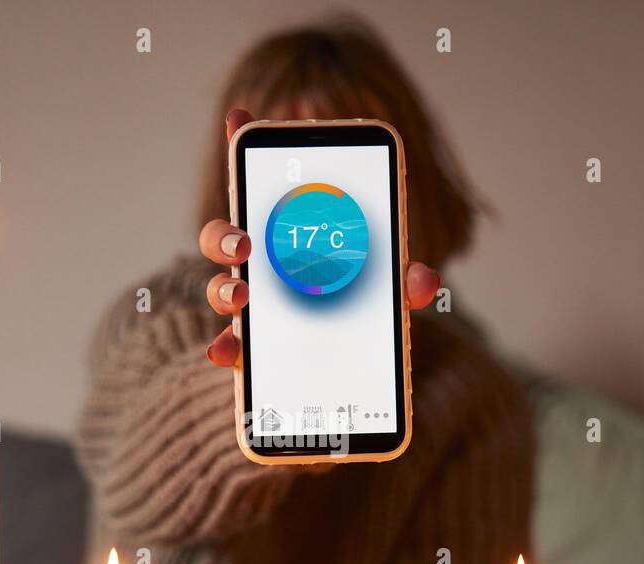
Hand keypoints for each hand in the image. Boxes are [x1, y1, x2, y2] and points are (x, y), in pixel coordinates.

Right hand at [200, 108, 441, 367]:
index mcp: (286, 234)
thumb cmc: (359, 308)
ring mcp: (251, 306)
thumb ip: (402, 280)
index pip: (263, 185)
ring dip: (223, 289)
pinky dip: (223, 349)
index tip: (241, 120)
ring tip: (242, 296)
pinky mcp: (250, 348)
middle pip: (223, 238)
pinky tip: (224, 353)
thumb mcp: (386, 288)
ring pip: (220, 288)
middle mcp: (258, 265)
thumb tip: (423, 279)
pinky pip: (229, 346)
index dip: (244, 148)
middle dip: (226, 234)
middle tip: (244, 243)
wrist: (349, 363)